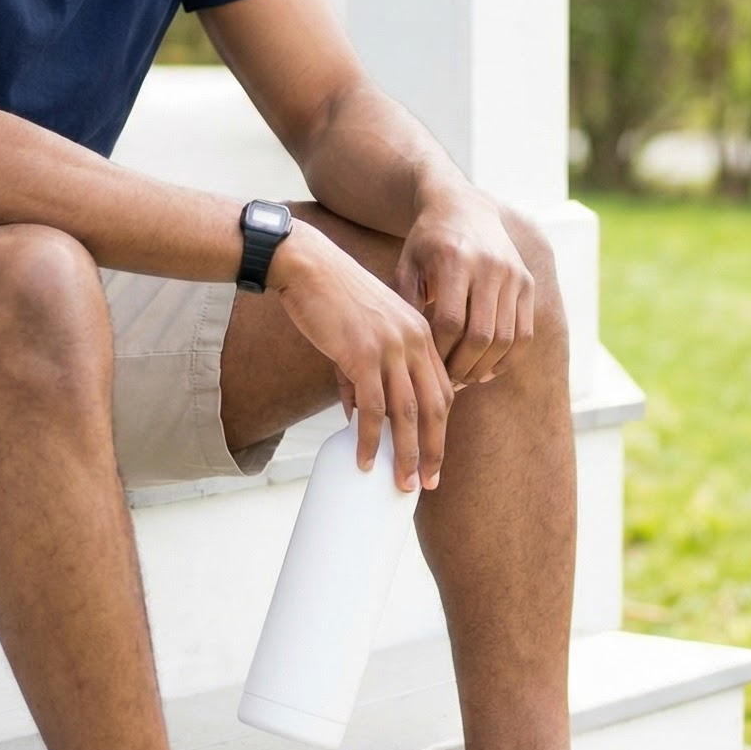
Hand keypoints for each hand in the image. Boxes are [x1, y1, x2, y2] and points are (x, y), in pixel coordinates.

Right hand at [269, 225, 452, 492]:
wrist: (307, 266)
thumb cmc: (330, 297)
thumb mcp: (362, 332)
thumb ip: (366, 371)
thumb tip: (358, 414)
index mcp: (421, 333)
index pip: (442, 390)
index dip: (440, 428)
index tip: (434, 457)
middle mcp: (414, 340)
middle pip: (434, 407)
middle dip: (433, 450)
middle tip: (428, 482)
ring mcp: (390, 347)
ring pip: (407, 413)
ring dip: (406, 454)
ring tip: (401, 483)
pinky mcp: (362, 353)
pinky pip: (372, 408)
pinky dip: (369, 438)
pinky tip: (364, 459)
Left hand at [394, 191, 535, 388]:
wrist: (463, 207)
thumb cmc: (426, 243)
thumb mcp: (406, 265)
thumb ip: (406, 304)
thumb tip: (404, 353)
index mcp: (455, 260)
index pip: (450, 321)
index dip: (440, 352)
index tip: (427, 367)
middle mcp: (490, 266)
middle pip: (481, 335)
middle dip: (462, 366)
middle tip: (446, 382)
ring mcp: (513, 275)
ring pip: (506, 338)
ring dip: (484, 367)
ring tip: (464, 379)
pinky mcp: (528, 283)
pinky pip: (524, 333)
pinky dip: (508, 358)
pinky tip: (486, 370)